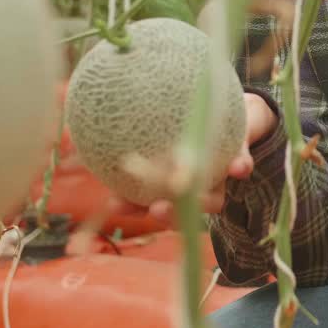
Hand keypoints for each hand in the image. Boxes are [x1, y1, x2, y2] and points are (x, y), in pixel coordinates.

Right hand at [116, 92, 277, 225]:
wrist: (238, 112)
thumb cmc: (189, 115)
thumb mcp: (161, 116)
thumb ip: (132, 121)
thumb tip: (86, 120)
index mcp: (172, 180)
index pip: (146, 200)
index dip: (131, 206)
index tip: (114, 204)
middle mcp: (195, 186)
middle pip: (180, 210)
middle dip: (168, 214)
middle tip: (155, 209)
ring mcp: (219, 179)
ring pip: (213, 200)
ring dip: (203, 201)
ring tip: (192, 191)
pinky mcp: (241, 163)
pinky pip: (241, 167)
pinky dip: (239, 168)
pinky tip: (238, 167)